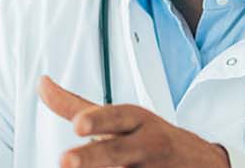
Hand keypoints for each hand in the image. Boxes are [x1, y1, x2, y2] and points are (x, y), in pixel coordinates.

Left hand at [38, 76, 230, 167]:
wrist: (202, 164)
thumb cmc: (149, 138)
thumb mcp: (119, 118)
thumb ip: (76, 105)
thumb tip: (42, 84)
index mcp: (136, 121)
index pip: (116, 117)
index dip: (97, 120)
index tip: (78, 126)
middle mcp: (145, 145)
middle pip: (116, 152)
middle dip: (92, 157)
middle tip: (66, 161)